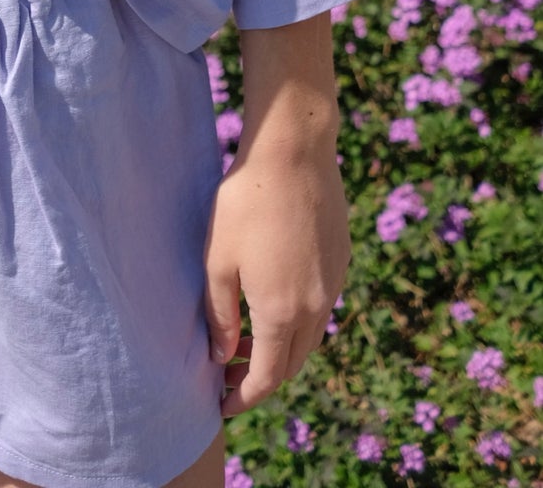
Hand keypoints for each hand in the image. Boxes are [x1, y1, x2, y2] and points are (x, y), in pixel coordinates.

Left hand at [203, 132, 351, 417]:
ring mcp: (332, 285)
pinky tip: (272, 304)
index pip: (266, 377)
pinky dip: (297, 323)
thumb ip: (219, 315)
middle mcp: (314, 308)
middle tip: (228, 376)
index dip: (243, 397)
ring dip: (279, 351)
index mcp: (281, 313)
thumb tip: (220, 356)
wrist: (293, 152)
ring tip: (245, 343)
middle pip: (291, 364)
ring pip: (308, 339)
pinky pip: (320, 310)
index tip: (221, 404)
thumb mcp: (217, 259)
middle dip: (260, 379)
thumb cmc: (245, 202)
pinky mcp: (340, 262)